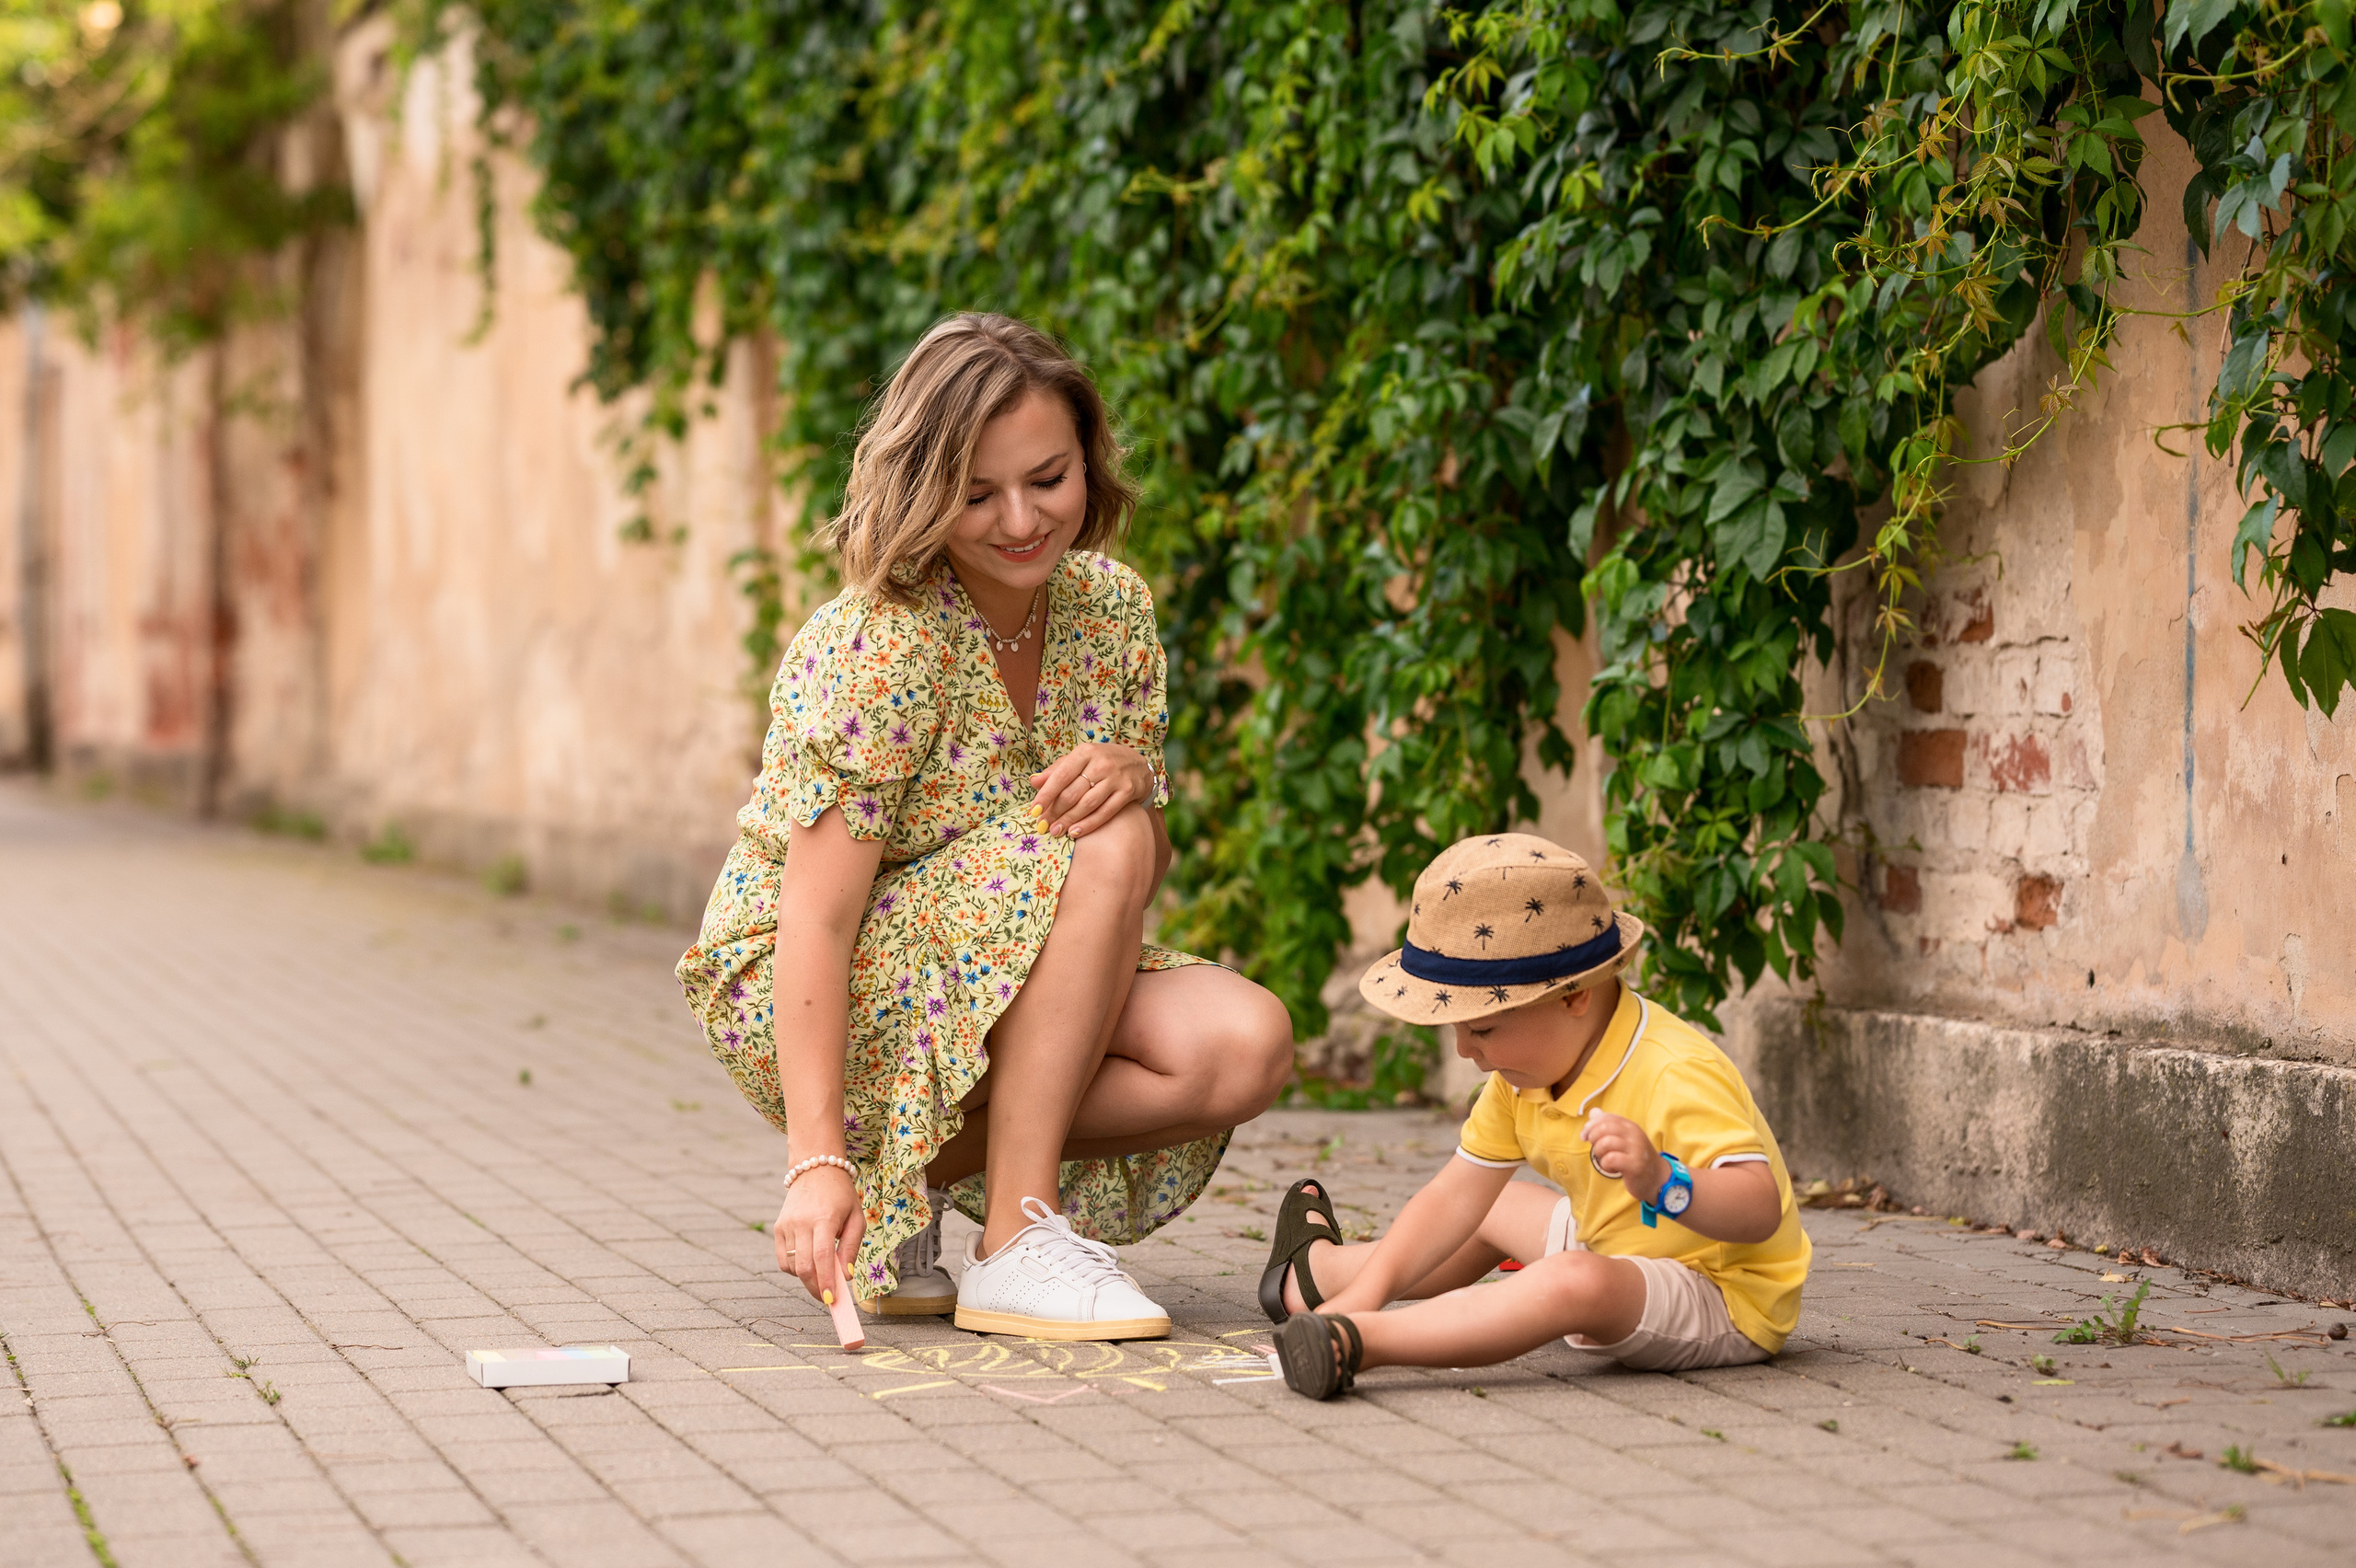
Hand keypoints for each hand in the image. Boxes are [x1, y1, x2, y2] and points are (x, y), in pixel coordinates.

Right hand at [774, 1164, 864, 1304]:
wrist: (816, 1169)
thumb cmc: (841, 1196)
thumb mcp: (856, 1217)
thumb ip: (851, 1248)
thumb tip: (844, 1276)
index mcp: (824, 1218)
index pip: (821, 1257)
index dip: (826, 1281)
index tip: (832, 1299)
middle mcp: (801, 1222)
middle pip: (804, 1267)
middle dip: (816, 1287)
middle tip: (828, 1297)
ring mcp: (786, 1225)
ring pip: (791, 1266)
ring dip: (806, 1278)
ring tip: (821, 1273)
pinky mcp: (778, 1228)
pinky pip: (782, 1260)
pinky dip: (794, 1269)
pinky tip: (808, 1263)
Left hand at [1030, 742, 1152, 836]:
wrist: (1139, 764)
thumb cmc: (1103, 761)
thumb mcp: (1081, 759)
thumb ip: (1057, 770)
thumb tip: (1033, 781)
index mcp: (1085, 752)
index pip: (1061, 775)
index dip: (1046, 794)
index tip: (1034, 810)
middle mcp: (1100, 764)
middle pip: (1072, 792)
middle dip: (1055, 811)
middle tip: (1043, 825)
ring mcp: (1115, 778)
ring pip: (1087, 804)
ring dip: (1069, 820)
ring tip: (1056, 831)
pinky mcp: (1127, 792)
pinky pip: (1105, 812)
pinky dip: (1089, 824)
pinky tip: (1075, 832)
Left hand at [1582, 1111, 1668, 1204]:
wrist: (1657, 1178)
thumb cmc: (1635, 1157)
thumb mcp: (1623, 1138)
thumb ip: (1608, 1125)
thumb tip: (1594, 1112)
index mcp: (1630, 1126)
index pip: (1605, 1117)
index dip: (1590, 1125)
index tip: (1584, 1136)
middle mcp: (1634, 1134)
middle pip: (1604, 1127)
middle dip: (1593, 1138)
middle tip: (1596, 1148)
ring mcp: (1636, 1149)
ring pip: (1606, 1142)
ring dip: (1599, 1152)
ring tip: (1605, 1159)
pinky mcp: (1635, 1164)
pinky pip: (1611, 1159)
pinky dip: (1606, 1164)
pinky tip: (1611, 1168)